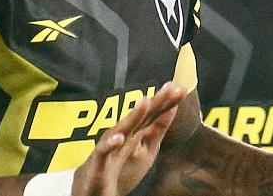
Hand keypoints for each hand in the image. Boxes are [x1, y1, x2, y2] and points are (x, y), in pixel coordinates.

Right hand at [72, 82, 187, 195]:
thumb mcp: (144, 149)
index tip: (183, 89)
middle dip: (155, 102)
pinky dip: (110, 145)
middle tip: (170, 87)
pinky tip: (119, 138)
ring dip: (133, 116)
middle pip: (140, 117)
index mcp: (134, 133)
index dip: (167, 103)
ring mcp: (110, 148)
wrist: (90, 190)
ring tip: (145, 101)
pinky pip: (103, 153)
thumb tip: (171, 109)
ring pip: (122, 130)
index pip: (153, 115)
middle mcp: (122, 136)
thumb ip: (156, 130)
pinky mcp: (99, 163)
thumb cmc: (117, 167)